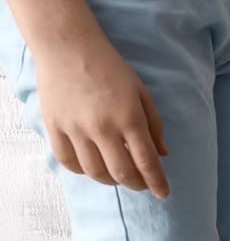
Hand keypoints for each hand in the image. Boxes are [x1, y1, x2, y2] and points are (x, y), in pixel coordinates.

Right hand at [34, 34, 169, 196]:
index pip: (147, 162)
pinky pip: (68, 161)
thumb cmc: (110, 67)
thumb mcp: (141, 93)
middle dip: (136, 185)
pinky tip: (93, 167)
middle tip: (142, 185)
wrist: (68, 46)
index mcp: (129, 118)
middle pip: (121, 173)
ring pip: (95, 172)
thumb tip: (163, 155)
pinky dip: (83, 171)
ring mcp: (75, 128)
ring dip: (111, 180)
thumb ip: (154, 125)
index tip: (164, 194)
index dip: (157, 183)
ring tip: (119, 176)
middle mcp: (102, 128)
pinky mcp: (54, 126)